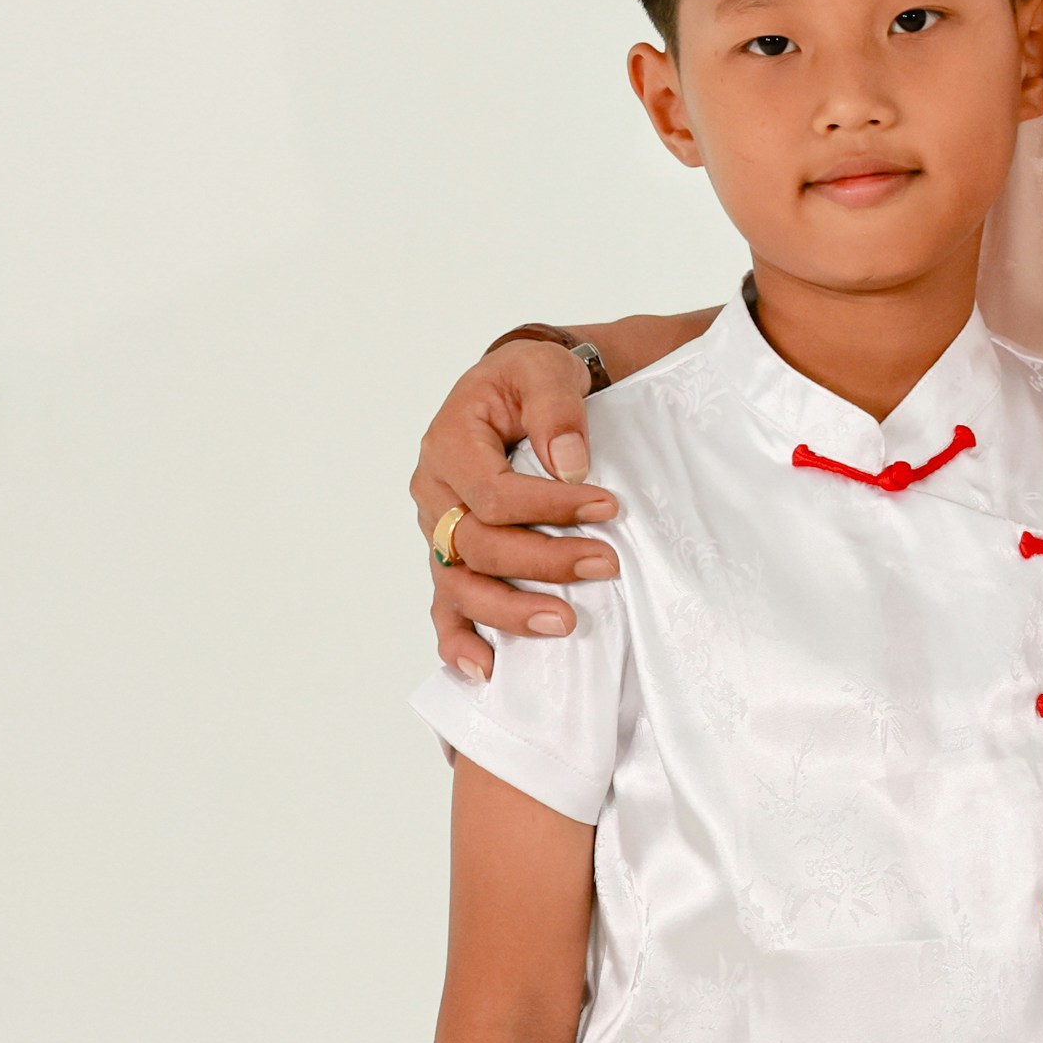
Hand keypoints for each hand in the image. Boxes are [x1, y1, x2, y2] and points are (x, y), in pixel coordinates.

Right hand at [415, 333, 619, 679]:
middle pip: (479, 546)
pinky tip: (486, 669)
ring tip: (565, 623)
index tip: (608, 508)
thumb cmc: (531, 380)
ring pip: (460, 585)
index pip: (493, 494)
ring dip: (510, 612)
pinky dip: (459, 641)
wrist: (521, 390)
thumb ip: (555, 411)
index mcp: (448, 446)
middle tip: (606, 566)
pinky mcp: (453, 558)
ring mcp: (439, 532)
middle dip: (544, 562)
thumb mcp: (544, 372)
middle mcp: (434, 495)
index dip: (550, 508)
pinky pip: (444, 606)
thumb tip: (570, 464)